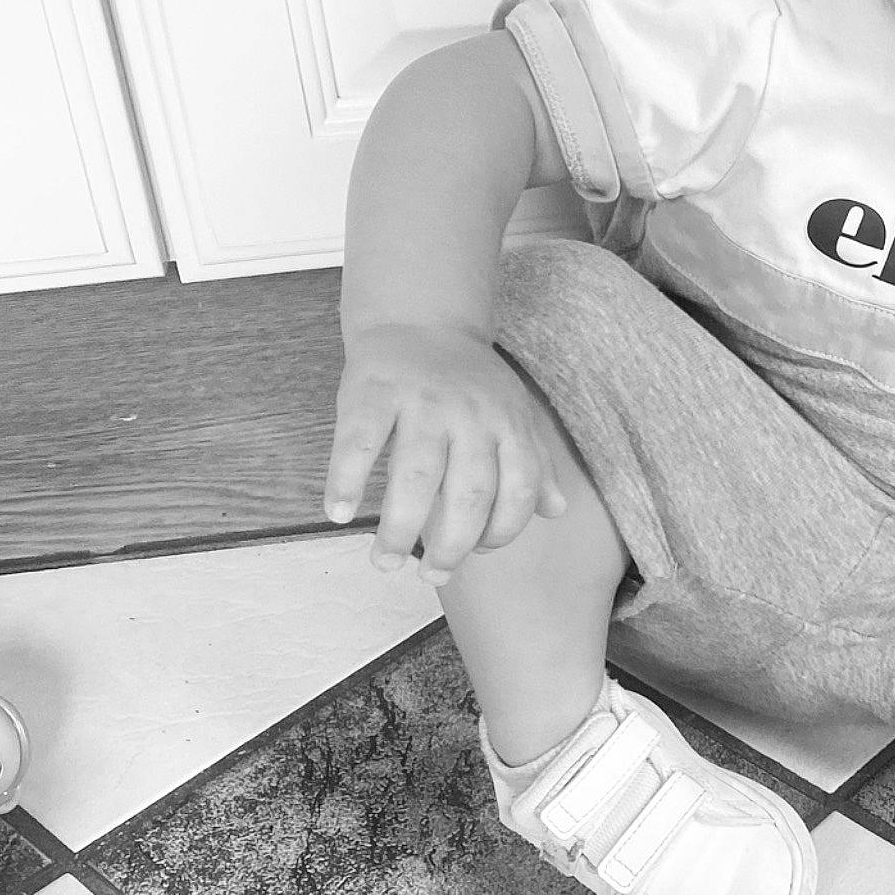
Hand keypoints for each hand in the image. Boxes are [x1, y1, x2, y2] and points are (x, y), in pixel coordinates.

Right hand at [324, 323, 568, 582]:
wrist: (422, 318)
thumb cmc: (470, 382)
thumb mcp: (513, 412)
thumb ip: (535, 462)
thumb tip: (556, 511)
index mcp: (507, 422)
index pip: (519, 490)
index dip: (503, 531)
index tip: (477, 554)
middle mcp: (470, 414)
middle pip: (470, 493)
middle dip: (452, 546)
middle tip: (431, 576)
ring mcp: (422, 402)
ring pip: (414, 477)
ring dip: (399, 528)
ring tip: (384, 561)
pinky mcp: (373, 391)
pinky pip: (359, 443)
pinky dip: (345, 480)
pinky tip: (338, 512)